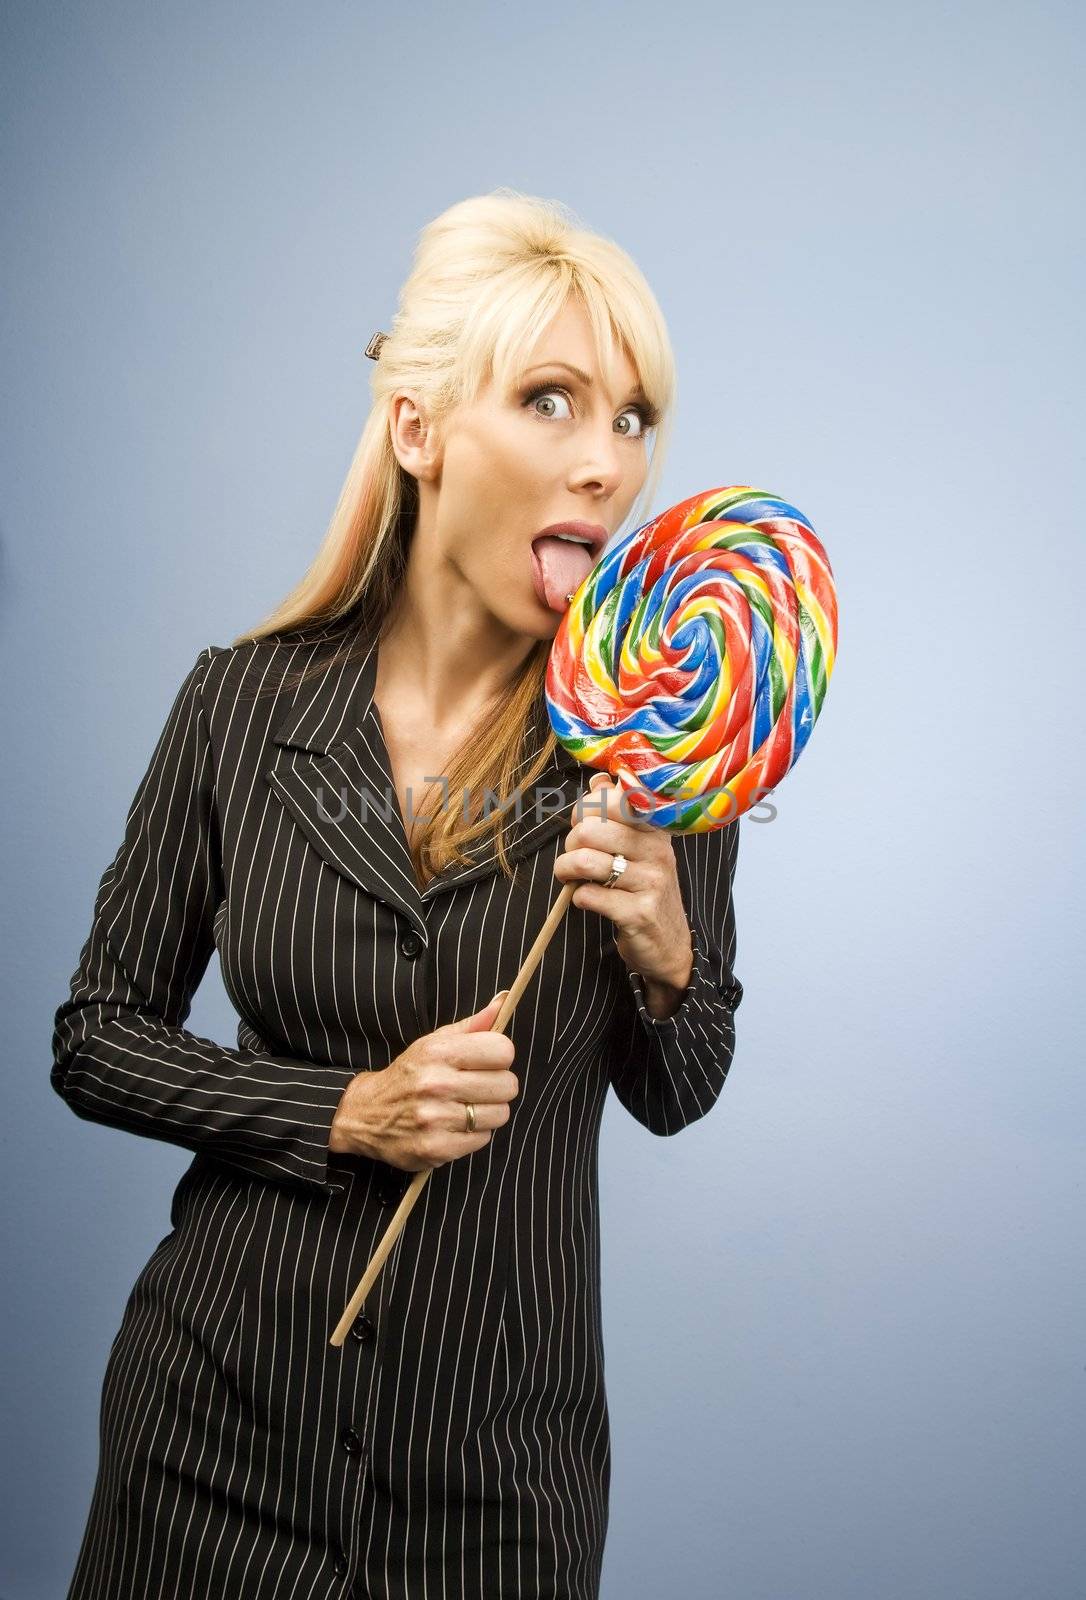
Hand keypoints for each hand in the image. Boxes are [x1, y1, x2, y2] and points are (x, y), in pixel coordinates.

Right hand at [329, 992, 518, 1170]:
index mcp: (439, 1052)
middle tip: (478, 1087)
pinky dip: (474, 1134)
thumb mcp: (433, 1042)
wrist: (365, 1113)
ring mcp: (436, 1118)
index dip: (500, 1057)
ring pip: (499, 1114)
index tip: (487, 1062)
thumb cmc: (408, 1075)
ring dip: (488, 1112)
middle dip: (498, 1086)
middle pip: (507, 1085)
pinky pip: (483, 1139)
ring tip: (466, 1107)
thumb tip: (503, 1001)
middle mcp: (436, 1084)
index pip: (503, 1050)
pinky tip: (456, 1126)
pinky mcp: (436, 1148)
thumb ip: (472, 1025)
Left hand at [554, 772, 693, 1009]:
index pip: (611, 799)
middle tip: (574, 858)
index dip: (586, 810)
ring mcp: (651, 882)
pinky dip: (578, 898)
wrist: (670, 946)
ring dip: (566, 871)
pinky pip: (589, 896)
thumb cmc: (646, 891)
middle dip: (570, 845)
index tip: (584, 825)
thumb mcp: (640, 848)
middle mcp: (657, 851)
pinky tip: (587, 900)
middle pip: (589, 830)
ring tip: (569, 877)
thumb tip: (599, 779)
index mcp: (655, 829)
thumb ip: (618, 812)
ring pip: (585, 862)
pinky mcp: (638, 913)